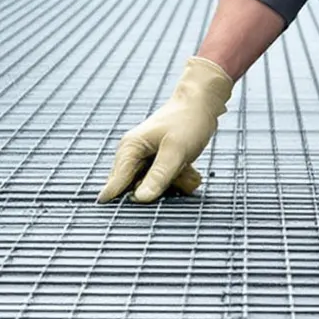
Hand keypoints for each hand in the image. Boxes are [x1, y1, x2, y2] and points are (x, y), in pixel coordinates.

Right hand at [98, 57, 233, 202]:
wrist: (202, 104)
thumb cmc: (188, 122)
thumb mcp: (176, 151)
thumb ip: (158, 176)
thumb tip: (139, 200)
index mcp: (129, 149)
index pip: (116, 184)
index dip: (123, 201)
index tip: (132, 213)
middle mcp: (132, 155)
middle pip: (136, 190)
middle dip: (159, 189)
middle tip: (176, 174)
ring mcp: (145, 160)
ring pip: (153, 188)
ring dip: (173, 183)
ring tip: (186, 168)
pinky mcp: (156, 163)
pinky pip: (164, 182)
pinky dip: (178, 179)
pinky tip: (188, 168)